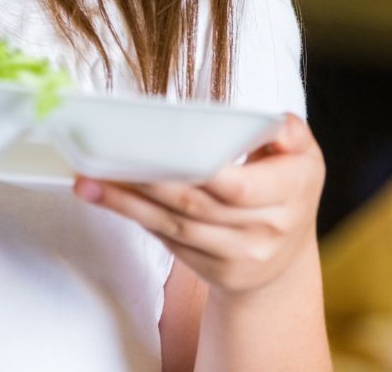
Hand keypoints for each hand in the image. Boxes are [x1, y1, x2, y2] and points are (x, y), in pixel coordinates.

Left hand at [73, 113, 324, 297]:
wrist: (285, 264)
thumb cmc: (287, 191)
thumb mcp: (303, 158)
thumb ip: (288, 133)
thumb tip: (273, 120)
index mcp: (291, 192)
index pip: (237, 187)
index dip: (196, 171)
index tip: (156, 149)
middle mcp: (266, 229)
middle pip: (195, 205)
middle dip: (146, 182)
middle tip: (103, 158)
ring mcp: (238, 254)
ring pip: (174, 226)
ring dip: (126, 203)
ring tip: (88, 181)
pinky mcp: (212, 270)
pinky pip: (169, 240)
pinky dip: (136, 217)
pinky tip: (107, 198)